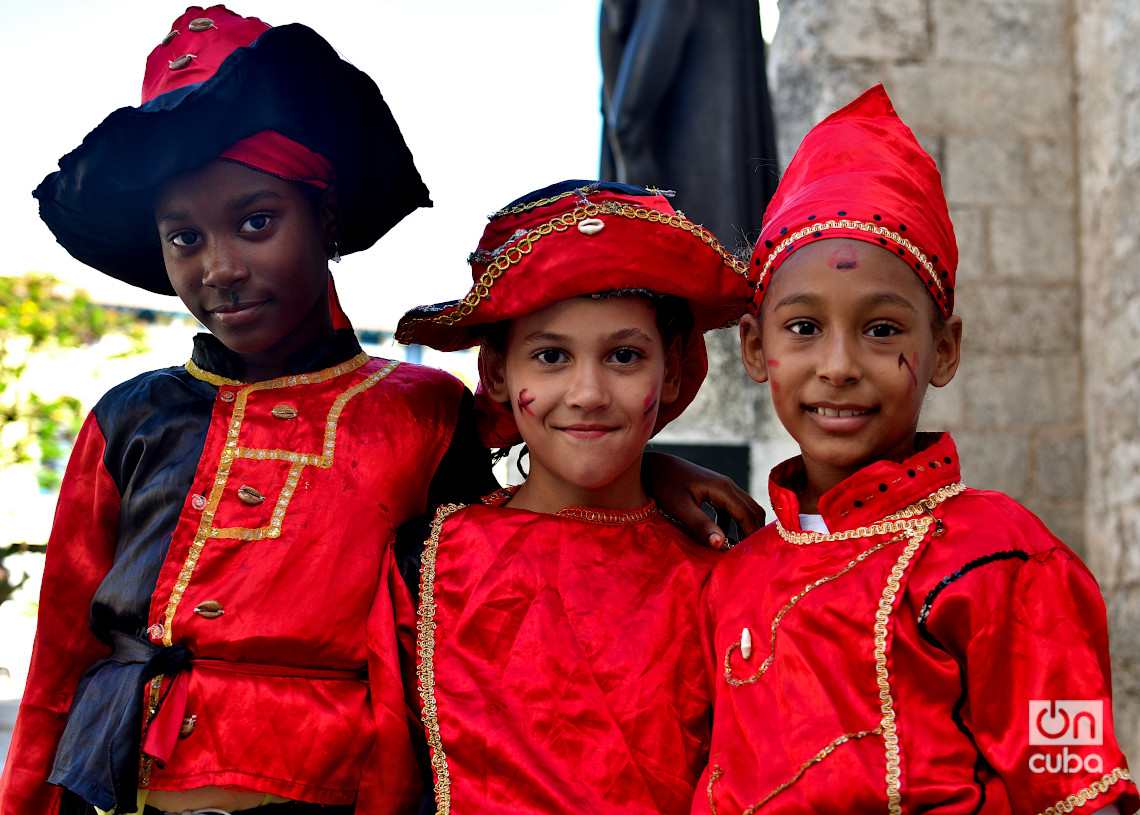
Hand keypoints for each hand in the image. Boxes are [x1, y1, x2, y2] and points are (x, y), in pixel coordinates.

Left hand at [642, 452, 764, 548]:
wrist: (653, 466)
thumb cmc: (664, 485)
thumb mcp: (680, 508)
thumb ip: (701, 525)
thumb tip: (720, 545)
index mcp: (723, 489)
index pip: (748, 515)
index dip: (752, 535)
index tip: (751, 555)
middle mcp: (728, 485)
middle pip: (753, 510)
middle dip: (754, 532)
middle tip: (749, 555)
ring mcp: (722, 487)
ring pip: (744, 509)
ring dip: (744, 528)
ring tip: (738, 550)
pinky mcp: (715, 491)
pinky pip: (731, 509)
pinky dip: (732, 524)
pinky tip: (721, 538)